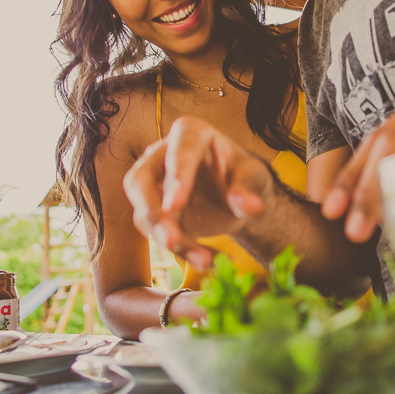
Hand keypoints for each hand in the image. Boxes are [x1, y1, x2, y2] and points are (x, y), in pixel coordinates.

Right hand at [124, 116, 274, 269]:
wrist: (239, 200)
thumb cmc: (244, 177)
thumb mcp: (254, 178)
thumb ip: (249, 189)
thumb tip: (250, 206)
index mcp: (190, 134)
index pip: (179, 149)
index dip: (175, 176)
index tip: (175, 205)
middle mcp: (161, 155)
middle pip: (139, 180)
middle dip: (153, 212)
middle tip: (171, 240)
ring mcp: (151, 184)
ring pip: (143, 212)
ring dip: (167, 239)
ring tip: (203, 259)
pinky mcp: (152, 212)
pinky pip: (155, 233)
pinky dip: (180, 249)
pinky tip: (205, 259)